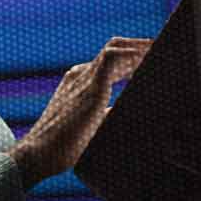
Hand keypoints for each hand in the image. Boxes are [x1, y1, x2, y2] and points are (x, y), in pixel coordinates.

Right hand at [8, 37, 152, 188]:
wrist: (40, 153)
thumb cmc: (62, 147)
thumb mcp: (90, 126)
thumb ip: (105, 115)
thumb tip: (122, 112)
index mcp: (78, 83)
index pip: (109, 63)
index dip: (131, 60)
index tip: (151, 60)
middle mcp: (79, 74)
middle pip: (113, 50)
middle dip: (137, 47)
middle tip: (160, 49)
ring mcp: (83, 77)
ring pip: (114, 48)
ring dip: (139, 46)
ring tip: (159, 49)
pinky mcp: (90, 86)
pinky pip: (113, 57)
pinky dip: (132, 54)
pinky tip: (149, 58)